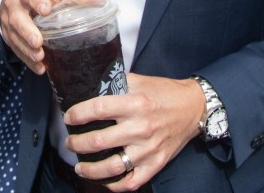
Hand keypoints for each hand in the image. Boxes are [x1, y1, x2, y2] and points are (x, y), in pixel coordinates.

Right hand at [0, 0, 79, 73]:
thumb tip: (102, 2)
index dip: (36, 1)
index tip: (46, 10)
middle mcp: (14, 4)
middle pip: (17, 17)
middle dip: (27, 31)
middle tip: (39, 42)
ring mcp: (7, 21)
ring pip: (14, 35)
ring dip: (26, 49)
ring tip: (40, 57)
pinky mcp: (7, 35)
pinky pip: (15, 48)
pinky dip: (27, 59)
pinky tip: (39, 67)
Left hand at [65, 74, 204, 190]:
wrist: (194, 107)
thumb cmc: (165, 93)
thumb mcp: (140, 81)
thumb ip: (116, 83)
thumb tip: (92, 85)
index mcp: (136, 104)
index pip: (98, 109)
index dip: (78, 114)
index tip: (69, 117)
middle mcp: (141, 128)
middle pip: (99, 141)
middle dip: (77, 143)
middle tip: (70, 142)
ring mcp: (148, 149)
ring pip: (112, 167)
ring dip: (90, 169)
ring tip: (80, 166)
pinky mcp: (156, 163)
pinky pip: (131, 182)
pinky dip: (113, 184)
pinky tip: (103, 179)